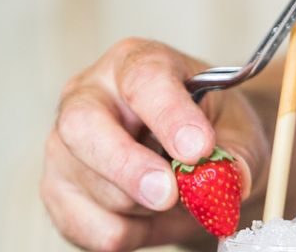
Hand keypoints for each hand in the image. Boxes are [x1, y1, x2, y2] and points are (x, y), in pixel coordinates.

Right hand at [40, 38, 268, 250]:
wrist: (192, 153)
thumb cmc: (210, 128)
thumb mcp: (238, 131)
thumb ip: (236, 154)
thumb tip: (227, 178)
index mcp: (137, 62)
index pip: (145, 78)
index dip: (170, 115)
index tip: (198, 149)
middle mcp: (90, 94)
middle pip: (84, 126)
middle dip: (128, 166)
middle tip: (170, 194)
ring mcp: (64, 143)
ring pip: (92, 186)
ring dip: (145, 208)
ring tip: (176, 196)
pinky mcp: (57, 189)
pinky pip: (89, 227)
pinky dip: (131, 233)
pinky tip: (150, 215)